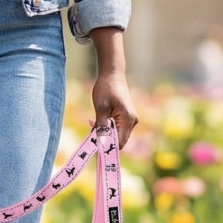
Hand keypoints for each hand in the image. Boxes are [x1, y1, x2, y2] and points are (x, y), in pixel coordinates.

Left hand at [88, 26, 137, 148]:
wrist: (112, 74)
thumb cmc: (106, 88)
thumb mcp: (100, 108)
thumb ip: (101, 126)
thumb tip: (100, 143)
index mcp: (128, 119)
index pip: (119, 143)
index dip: (107, 148)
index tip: (93, 149)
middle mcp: (133, 121)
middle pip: (119, 141)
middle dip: (105, 140)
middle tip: (90, 134)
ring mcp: (131, 120)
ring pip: (118, 135)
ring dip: (105, 133)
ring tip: (93, 123)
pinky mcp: (127, 117)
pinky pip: (118, 128)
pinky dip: (107, 128)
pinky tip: (98, 120)